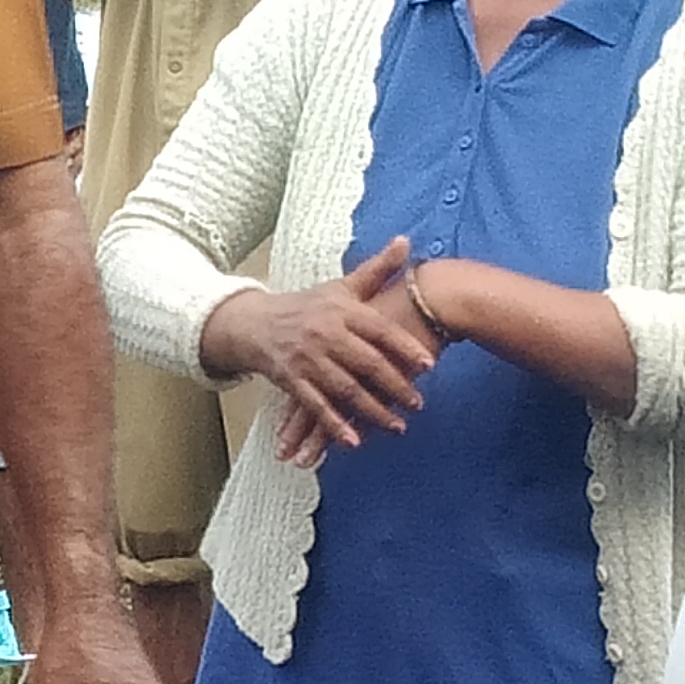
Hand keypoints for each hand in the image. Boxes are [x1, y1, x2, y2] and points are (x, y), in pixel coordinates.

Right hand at [203, 237, 441, 466]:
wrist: (255, 322)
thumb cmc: (307, 305)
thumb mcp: (340, 286)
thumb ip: (376, 270)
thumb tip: (406, 242)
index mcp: (342, 310)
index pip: (379, 329)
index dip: (405, 346)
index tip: (429, 363)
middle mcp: (325, 334)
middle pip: (366, 363)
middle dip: (394, 385)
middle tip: (418, 402)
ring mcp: (307, 359)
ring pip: (345, 389)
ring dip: (371, 410)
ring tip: (397, 426)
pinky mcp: (292, 380)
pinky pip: (316, 406)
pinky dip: (334, 425)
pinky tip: (353, 441)